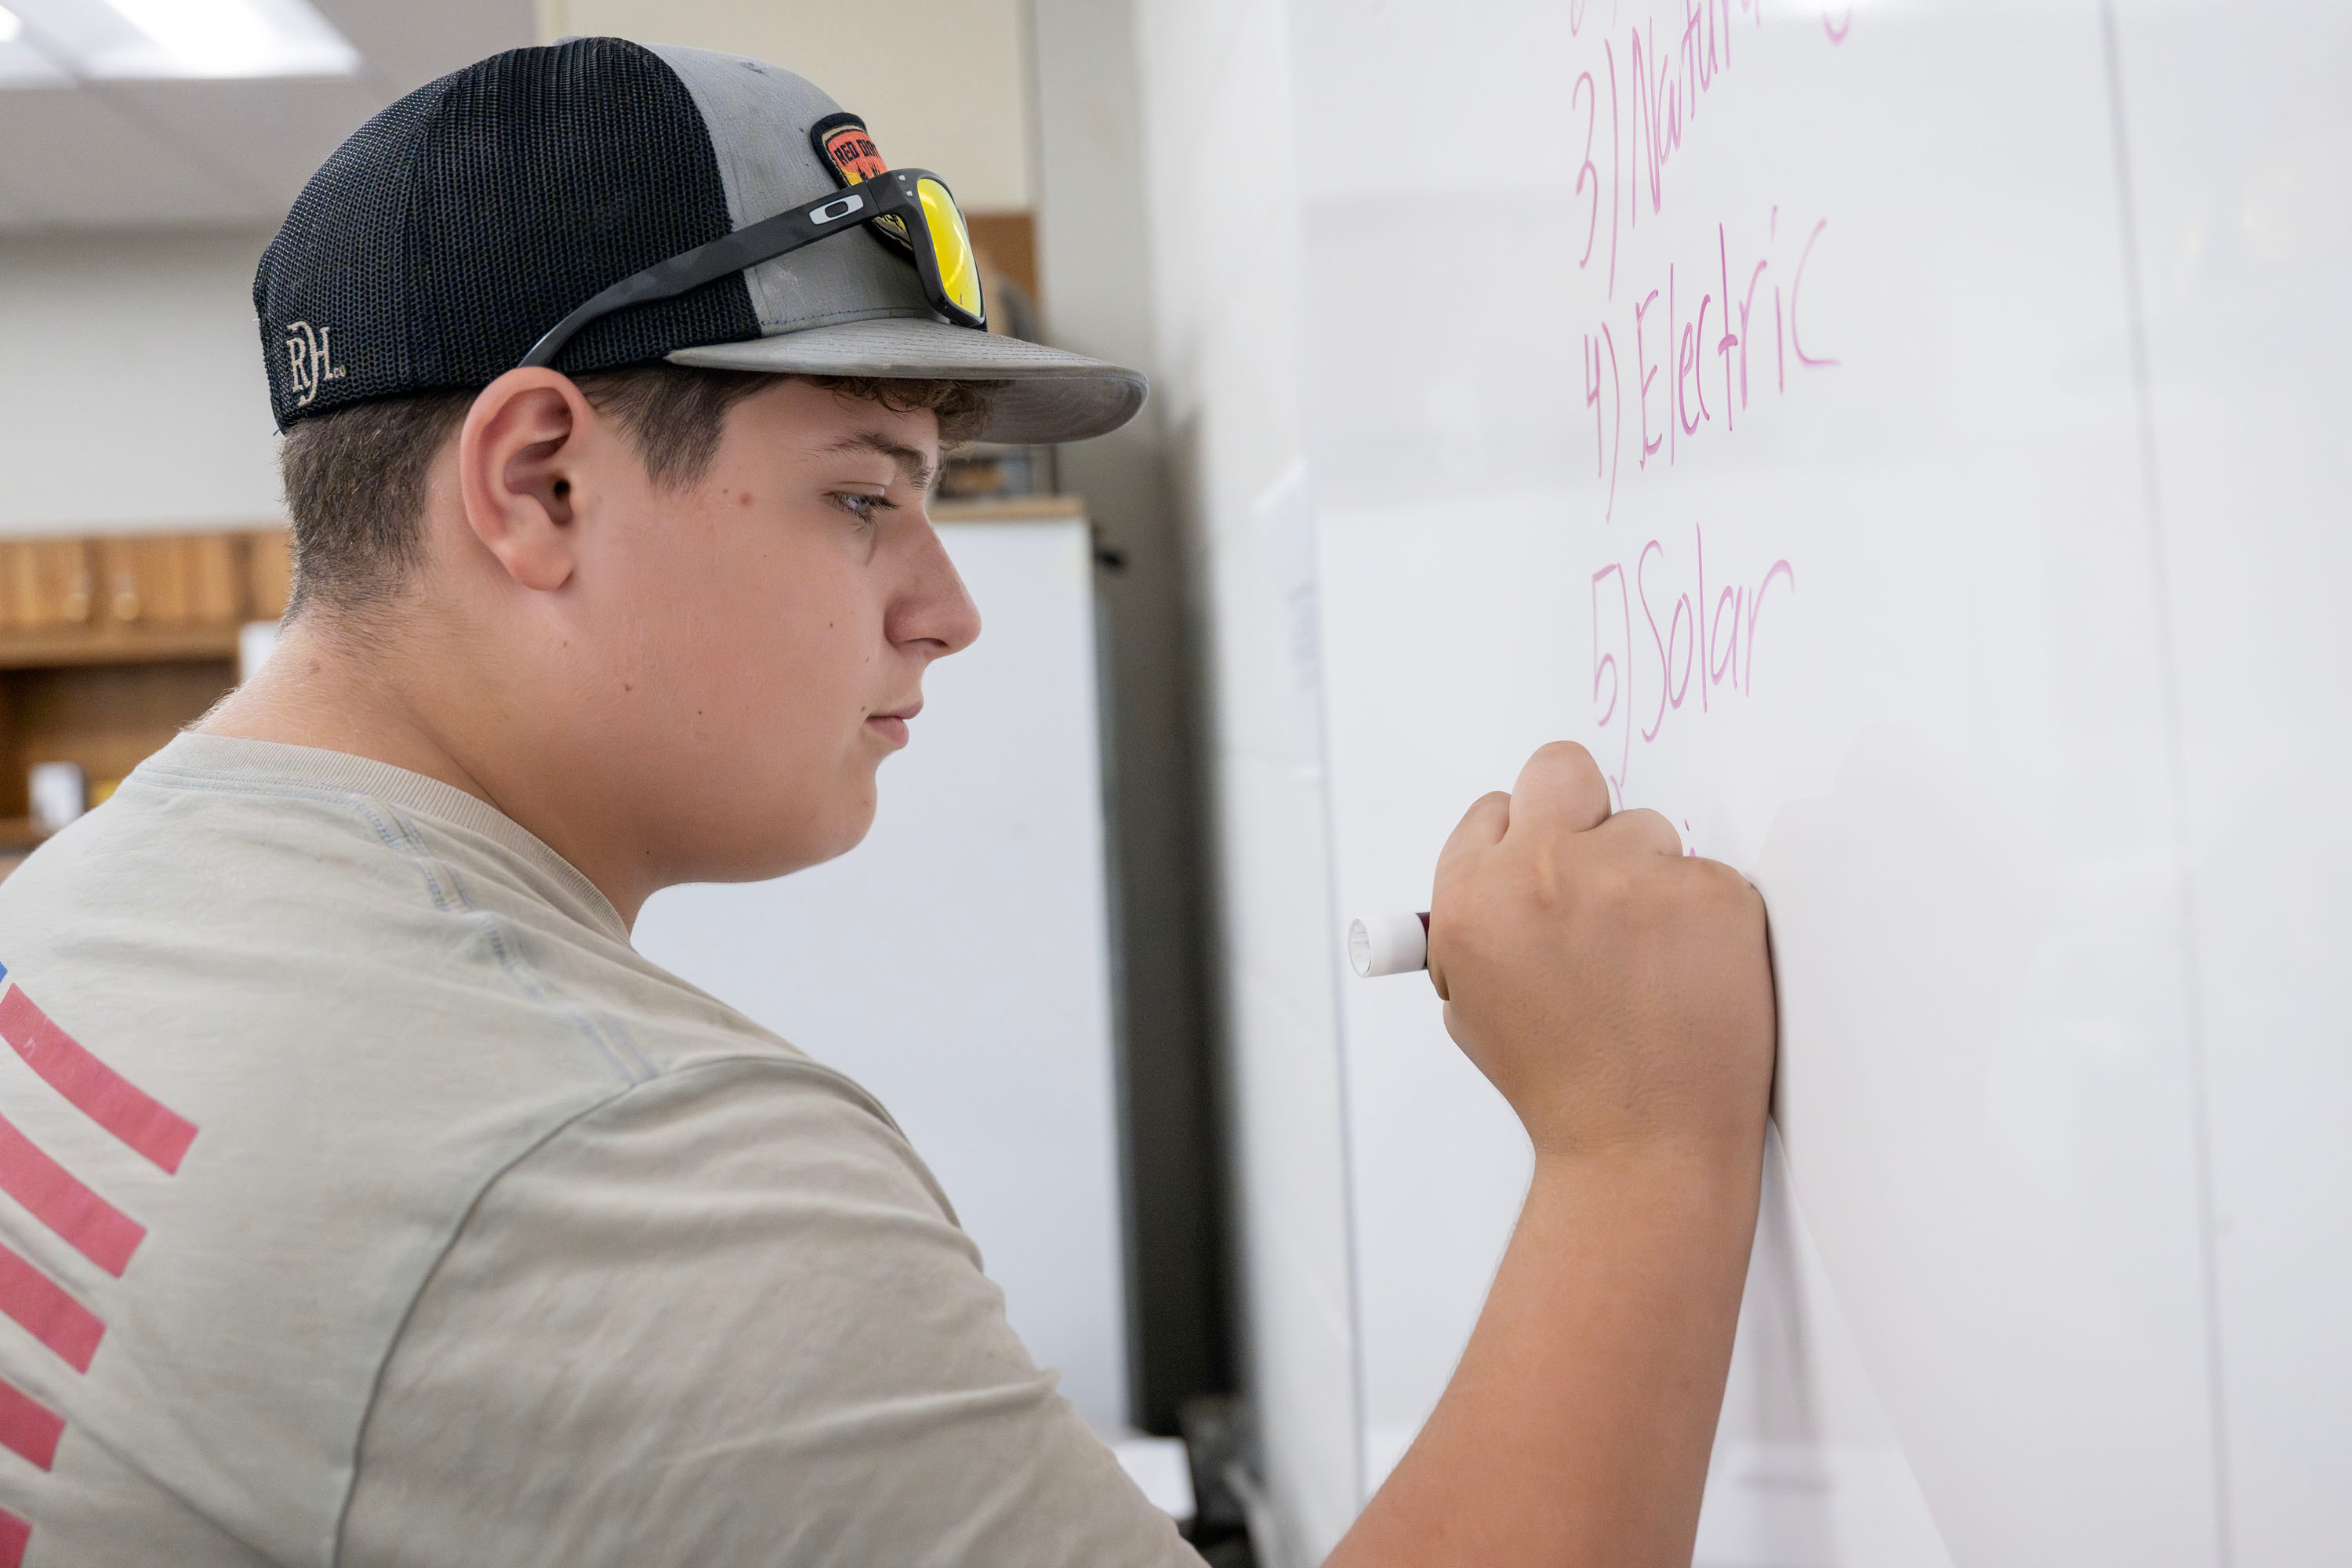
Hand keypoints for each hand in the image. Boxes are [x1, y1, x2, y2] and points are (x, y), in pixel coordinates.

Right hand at [1427, 742, 1774, 1161]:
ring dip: (1651, 880)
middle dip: (1580, 810)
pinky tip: (1692, 977)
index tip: (1548, 867)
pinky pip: (1707, 876)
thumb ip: (1479, 924)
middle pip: (1561, 769)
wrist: (1643, 1148)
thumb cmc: (1563, 1088)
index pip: (1495, 809)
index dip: (1525, 840)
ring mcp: (1630, 877)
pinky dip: (1705, 920)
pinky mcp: (1709, 891)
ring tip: (1652, 961)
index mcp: (1472, 900)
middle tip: (1602, 867)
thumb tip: (1499, 870)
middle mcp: (1541, 874)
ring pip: (1648, 829)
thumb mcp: (1475, 1005)